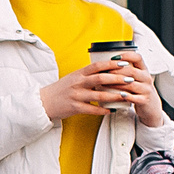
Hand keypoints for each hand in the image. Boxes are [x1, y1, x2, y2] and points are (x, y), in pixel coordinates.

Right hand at [39, 57, 160, 124]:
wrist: (43, 102)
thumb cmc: (60, 90)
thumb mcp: (73, 78)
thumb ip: (87, 74)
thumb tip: (105, 70)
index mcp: (78, 74)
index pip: (97, 66)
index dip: (111, 64)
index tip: (124, 63)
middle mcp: (78, 83)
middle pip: (101, 78)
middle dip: (117, 79)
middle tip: (130, 79)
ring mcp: (76, 95)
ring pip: (99, 95)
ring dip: (114, 96)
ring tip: (126, 96)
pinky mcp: (74, 107)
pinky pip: (92, 109)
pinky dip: (103, 110)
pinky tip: (112, 110)